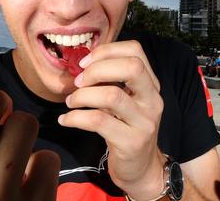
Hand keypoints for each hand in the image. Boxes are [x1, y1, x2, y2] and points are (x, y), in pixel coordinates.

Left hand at [59, 40, 165, 198]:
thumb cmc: (127, 130)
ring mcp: (144, 122)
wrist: (142, 169)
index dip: (106, 51)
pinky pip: (98, 121)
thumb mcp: (126, 102)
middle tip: (79, 82)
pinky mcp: (131, 142)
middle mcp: (152, 100)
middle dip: (97, 70)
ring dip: (83, 96)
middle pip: (132, 67)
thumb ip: (111, 81)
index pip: (136, 50)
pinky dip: (75, 117)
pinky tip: (66, 119)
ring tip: (71, 102)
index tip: (85, 63)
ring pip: (112, 95)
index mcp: (151, 84)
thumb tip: (81, 64)